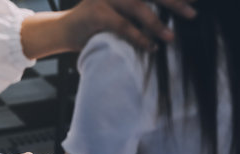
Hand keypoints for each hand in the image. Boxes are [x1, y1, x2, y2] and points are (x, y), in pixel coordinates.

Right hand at [21, 0, 196, 57]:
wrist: (63, 31)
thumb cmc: (95, 24)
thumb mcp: (117, 10)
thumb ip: (137, 9)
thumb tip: (171, 18)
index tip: (194, 1)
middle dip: (173, 1)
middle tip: (193, 13)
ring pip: (137, 6)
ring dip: (156, 22)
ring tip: (170, 37)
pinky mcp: (96, 13)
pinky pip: (122, 25)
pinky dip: (138, 36)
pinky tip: (150, 46)